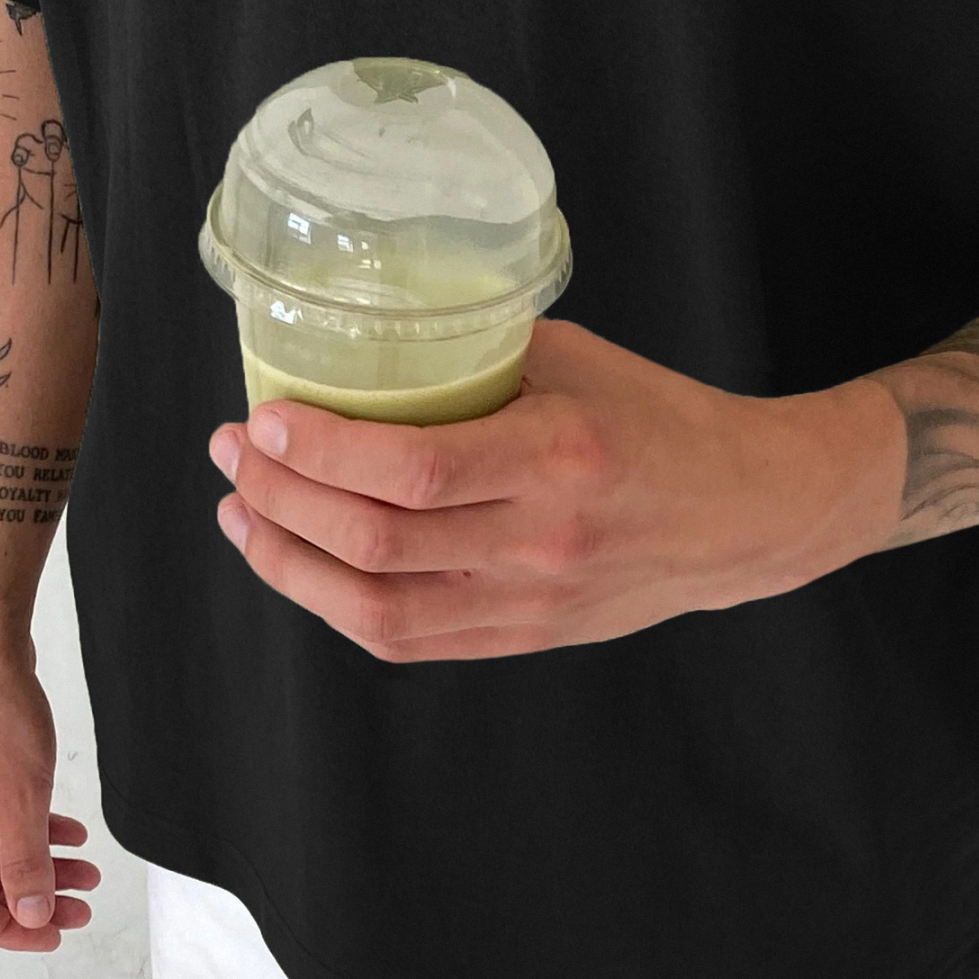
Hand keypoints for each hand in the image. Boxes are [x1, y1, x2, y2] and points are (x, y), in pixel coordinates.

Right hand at [0, 631, 101, 949]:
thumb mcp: (20, 802)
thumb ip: (27, 864)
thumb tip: (29, 914)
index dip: (9, 930)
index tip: (53, 933)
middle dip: (34, 898)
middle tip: (82, 907)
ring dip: (42, 862)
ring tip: (89, 871)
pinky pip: (0, 816)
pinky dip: (35, 828)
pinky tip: (71, 830)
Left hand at [208, 317, 903, 662]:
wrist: (745, 514)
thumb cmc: (663, 422)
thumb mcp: (579, 361)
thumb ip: (479, 356)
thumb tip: (368, 340)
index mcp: (560, 456)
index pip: (413, 468)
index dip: (320, 451)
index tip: (264, 418)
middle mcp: (541, 540)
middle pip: (375, 542)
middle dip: (279, 499)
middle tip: (232, 453)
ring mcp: (530, 602)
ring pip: (376, 608)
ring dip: (289, 563)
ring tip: (242, 516)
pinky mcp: (523, 638)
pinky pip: (408, 638)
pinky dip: (337, 605)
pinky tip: (300, 565)